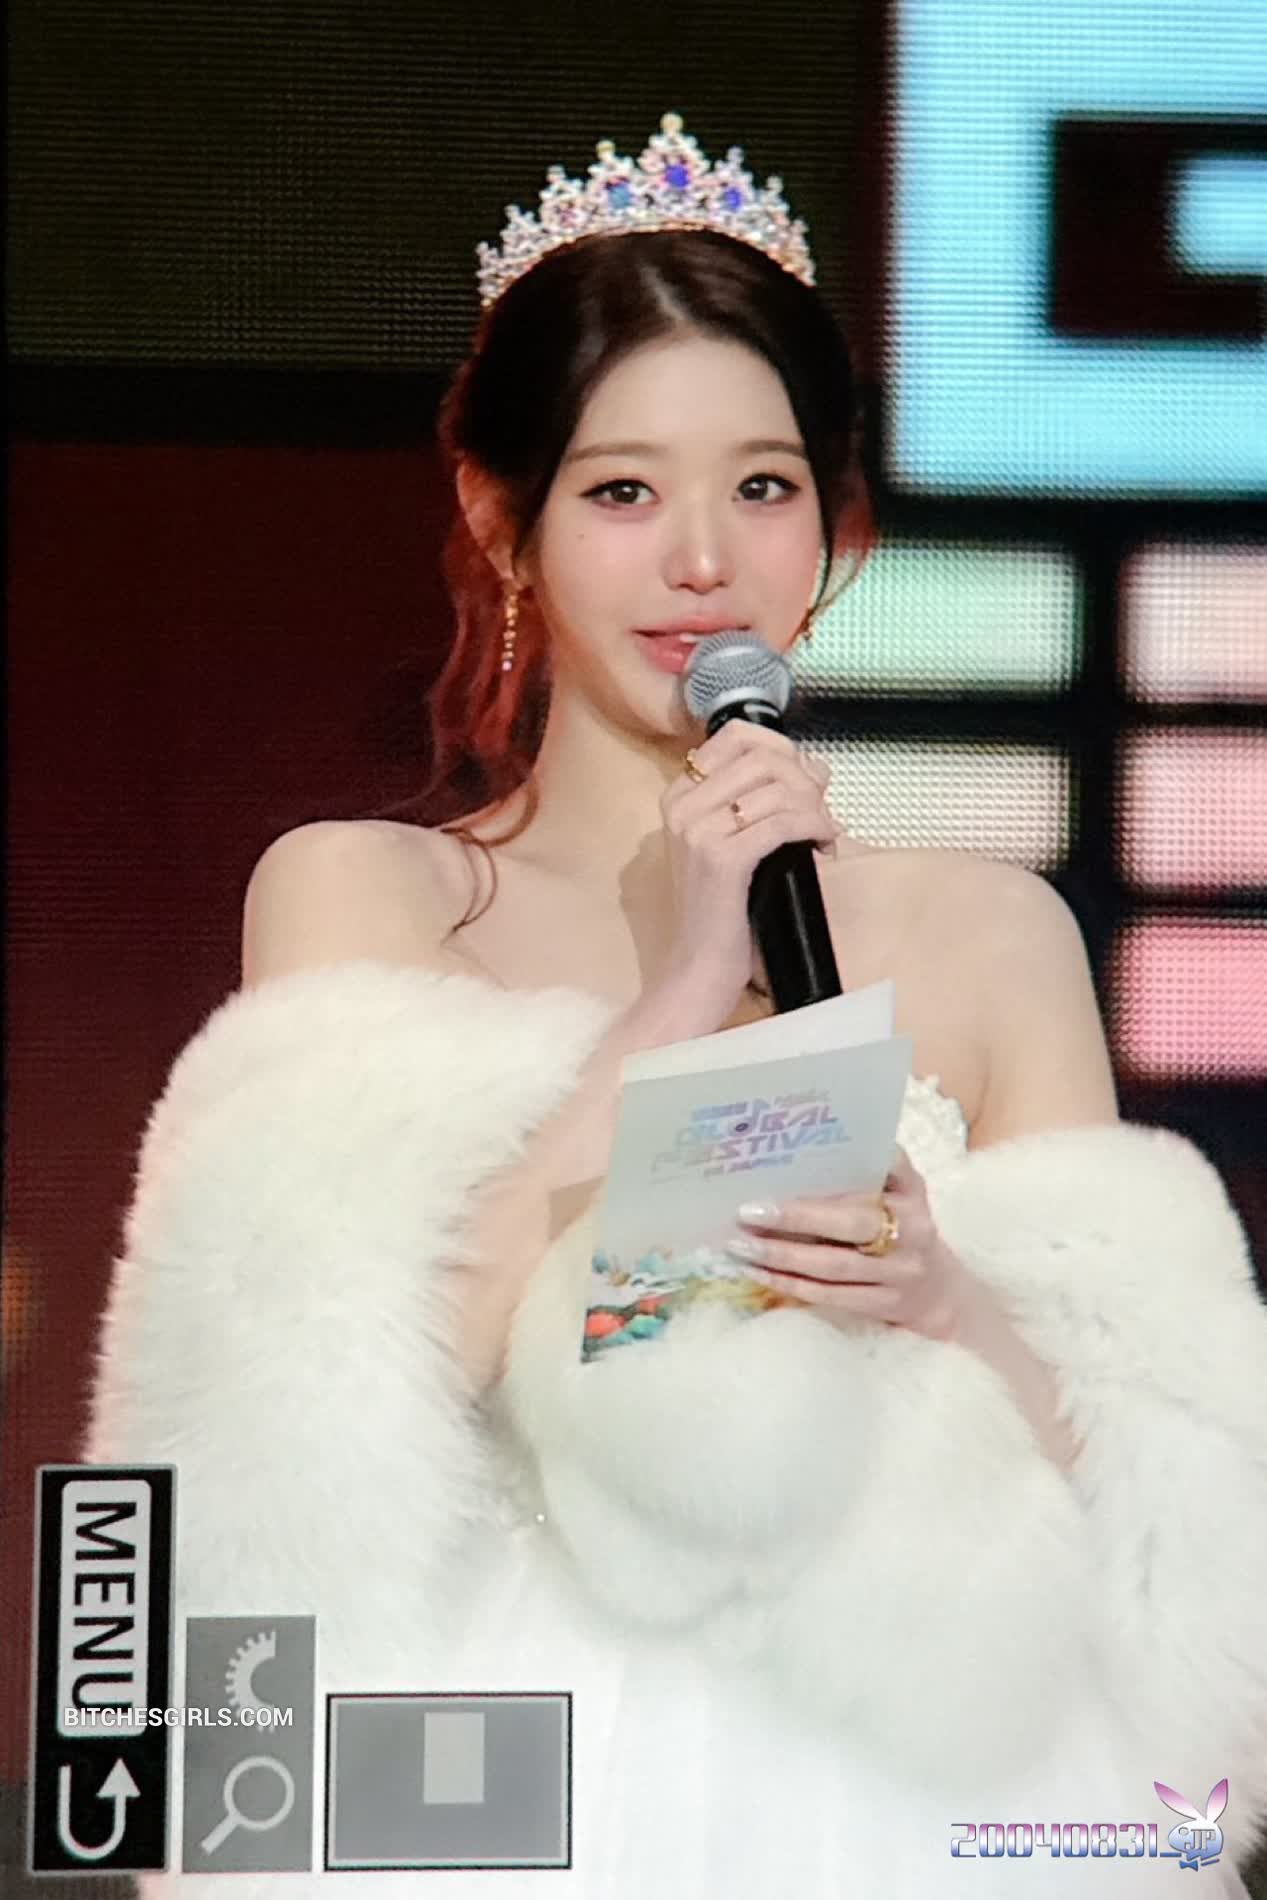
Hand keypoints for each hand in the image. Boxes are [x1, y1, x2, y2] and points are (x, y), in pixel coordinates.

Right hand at [649, 720, 839, 1036]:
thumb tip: (816, 767)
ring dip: (815, 807)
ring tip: (823, 835)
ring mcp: (698, 831)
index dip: (783, 749)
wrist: (699, 968)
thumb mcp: (737, 846)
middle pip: (763, 757)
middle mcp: (683, 807)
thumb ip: (767, 802)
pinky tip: (823, 844)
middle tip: (820, 814)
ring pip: (778, 788)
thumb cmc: (722, 912)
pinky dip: (814, 828)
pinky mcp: (722, 859)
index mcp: (679, 797)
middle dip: (805, 781)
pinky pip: (783, 823)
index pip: (736, 737)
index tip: (804, 782)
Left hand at [722, 1147, 975, 1341]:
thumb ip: (875, 1166)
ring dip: (782, 1256)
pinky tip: (759, 1272)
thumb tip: (816, 1141)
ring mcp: (899, 1274)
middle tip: (748, 1211)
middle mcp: (911, 1233)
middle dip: (796, 1218)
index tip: (786, 1171)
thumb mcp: (904, 1191)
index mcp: (912, 1195)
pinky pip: (829, 1296)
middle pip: (851, 1225)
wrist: (940, 1292)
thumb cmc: (904, 1228)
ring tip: (741, 1245)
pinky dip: (790, 1284)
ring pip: (833, 1266)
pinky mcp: (883, 1305)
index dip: (838, 1172)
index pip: (877, 1177)